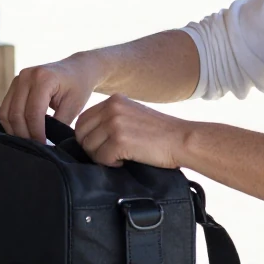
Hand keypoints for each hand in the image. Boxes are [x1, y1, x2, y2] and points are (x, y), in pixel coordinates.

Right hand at [0, 54, 102, 141]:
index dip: (36, 133)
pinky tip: (23, 131)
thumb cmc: (79, 86)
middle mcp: (26, 76)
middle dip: (25, 134)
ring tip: (29, 141)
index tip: (43, 146)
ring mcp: (18, 79)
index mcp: (43, 78)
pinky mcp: (14, 85)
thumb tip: (44, 143)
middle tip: (36, 147)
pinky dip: (11, 123)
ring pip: (6, 112)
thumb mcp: (73, 106)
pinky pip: (5, 108)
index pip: (33, 113)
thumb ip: (58, 124)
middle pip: (16, 114)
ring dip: (15, 130)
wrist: (78, 69)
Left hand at [74, 94, 191, 168]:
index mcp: (114, 100)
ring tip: (119, 157)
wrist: (182, 140)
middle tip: (109, 154)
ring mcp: (115, 123)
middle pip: (81, 134)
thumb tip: (88, 136)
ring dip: (101, 157)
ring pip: (89, 147)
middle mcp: (112, 108)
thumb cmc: (160, 133)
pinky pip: (101, 158)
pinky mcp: (120, 141)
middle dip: (91, 148)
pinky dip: (111, 164)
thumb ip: (111, 118)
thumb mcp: (133, 115)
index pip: (83, 120)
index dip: (87, 137)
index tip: (100, 146)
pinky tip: (125, 160)